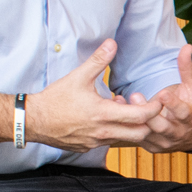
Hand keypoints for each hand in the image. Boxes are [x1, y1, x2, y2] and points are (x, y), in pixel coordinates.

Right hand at [25, 39, 163, 150]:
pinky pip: (109, 142)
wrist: (34, 120)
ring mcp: (96, 142)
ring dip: (129, 125)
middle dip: (147, 121)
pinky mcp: (88, 148)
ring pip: (125, 138)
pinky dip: (114, 131)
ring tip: (118, 108)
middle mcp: (103, 132)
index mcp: (104, 114)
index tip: (157, 100)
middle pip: (141, 133)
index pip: (142, 116)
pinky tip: (105, 118)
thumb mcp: (78, 76)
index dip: (154, 107)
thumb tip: (112, 43)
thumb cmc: (55, 99)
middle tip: (139, 105)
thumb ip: (98, 60)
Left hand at [122, 44, 191, 153]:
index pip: (182, 112)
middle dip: (147, 112)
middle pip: (161, 125)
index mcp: (189, 117)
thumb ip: (186, 69)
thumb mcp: (191, 88)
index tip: (163, 94)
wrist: (190, 135)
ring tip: (120, 101)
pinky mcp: (151, 146)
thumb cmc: (190, 106)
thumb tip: (188, 46)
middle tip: (134, 95)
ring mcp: (163, 141)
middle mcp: (177, 132)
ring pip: (146, 132)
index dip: (173, 104)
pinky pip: (136, 137)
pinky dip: (126, 125)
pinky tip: (116, 111)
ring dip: (132, 118)